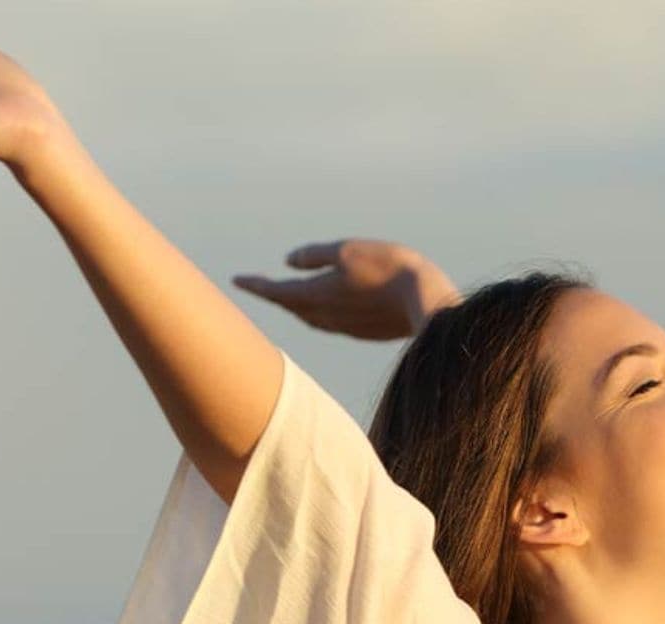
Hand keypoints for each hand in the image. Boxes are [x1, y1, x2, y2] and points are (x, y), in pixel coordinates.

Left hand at [233, 239, 460, 341]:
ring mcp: (345, 327)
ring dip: (297, 306)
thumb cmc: (388, 269)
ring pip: (311, 317)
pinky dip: (320, 312)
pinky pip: (332, 322)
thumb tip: (289, 261)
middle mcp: (326, 315)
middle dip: (275, 295)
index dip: (255, 285)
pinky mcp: (364, 332)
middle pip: (291, 306)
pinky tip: (327, 307)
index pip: (276, 291)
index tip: (236, 280)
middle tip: (260, 286)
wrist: (428, 302)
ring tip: (289, 296)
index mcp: (317, 294)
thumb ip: (314, 256)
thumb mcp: (347, 250)